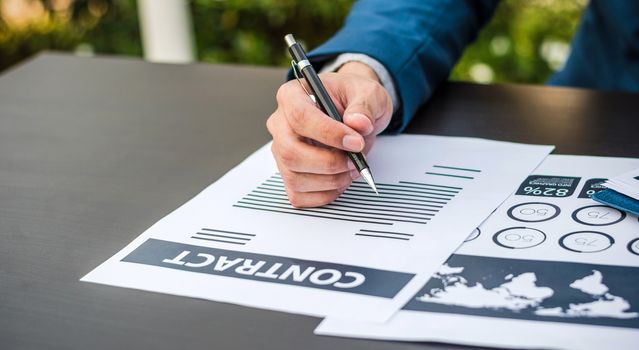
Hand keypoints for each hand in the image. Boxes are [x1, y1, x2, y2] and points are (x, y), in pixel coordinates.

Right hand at [266, 61, 392, 206]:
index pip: (300, 117)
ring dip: (330, 180)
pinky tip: (341, 180)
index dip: (329, 133)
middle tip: (355, 160)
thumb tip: (358, 123)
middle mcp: (280, 124)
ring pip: (295, 177)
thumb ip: (365, 106)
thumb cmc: (353, 99)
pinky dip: (325, 194)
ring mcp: (282, 151)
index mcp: (293, 95)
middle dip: (328, 162)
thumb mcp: (368, 93)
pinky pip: (299, 195)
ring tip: (353, 168)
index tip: (356, 142)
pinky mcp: (290, 173)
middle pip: (290, 152)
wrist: (354, 114)